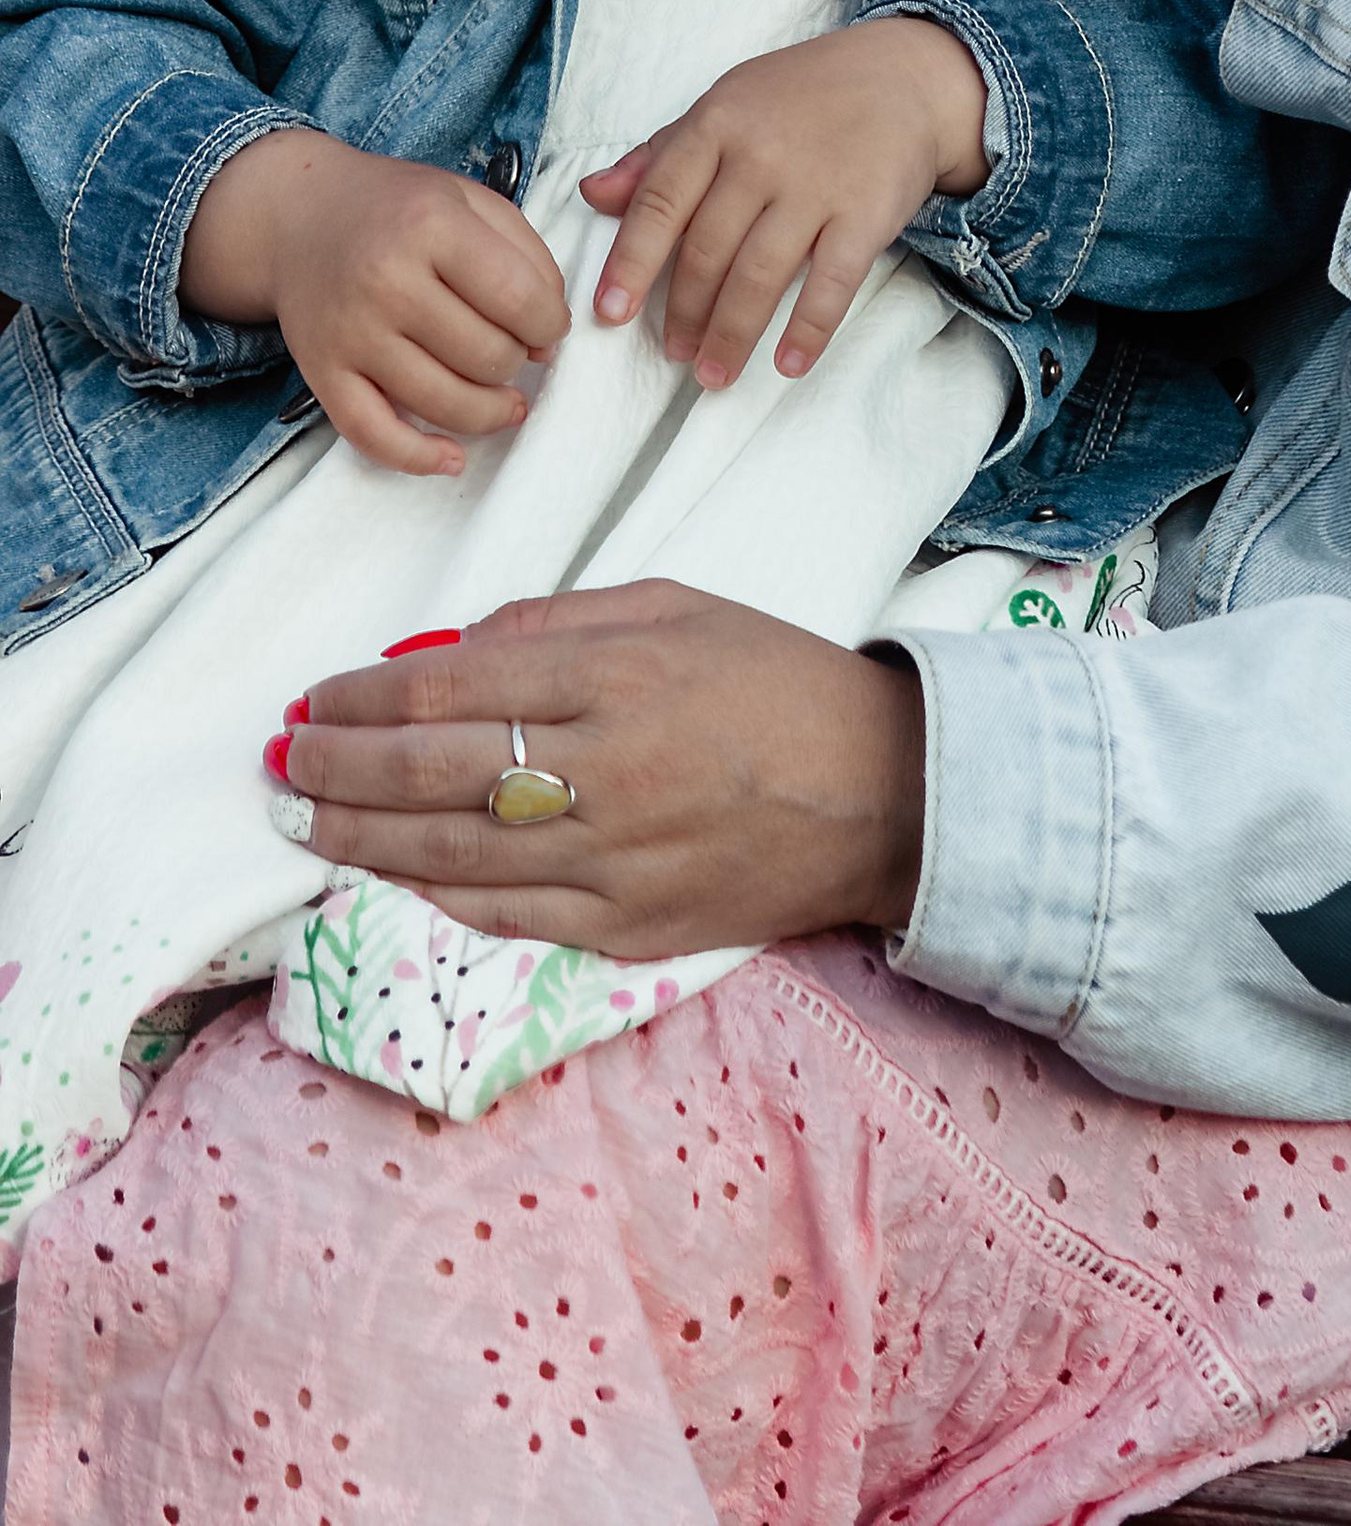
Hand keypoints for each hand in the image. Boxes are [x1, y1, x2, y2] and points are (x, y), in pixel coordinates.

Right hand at [182, 124, 568, 479]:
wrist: (300, 217)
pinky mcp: (322, 374)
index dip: (550, 324)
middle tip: (514, 348)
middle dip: (517, 361)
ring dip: (490, 413)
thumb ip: (527, 258)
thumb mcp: (472, 201)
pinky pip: (373, 435)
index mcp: (430, 226)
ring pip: (443, 403)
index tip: (548, 326)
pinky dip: (418, 458)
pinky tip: (452, 458)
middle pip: (486, 355)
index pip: (519, 298)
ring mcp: (352, 333)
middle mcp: (387, 281)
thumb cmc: (399, 208)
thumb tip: (549, 340)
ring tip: (506, 401)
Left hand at [278, 581, 927, 953]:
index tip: (317, 696)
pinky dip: (435, 892)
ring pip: (452, 852)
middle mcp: (605, 770)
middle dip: (341, 765)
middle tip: (284, 759)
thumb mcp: (679, 607)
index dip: (366, 695)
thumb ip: (561, 622)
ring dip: (362, 835)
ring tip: (308, 816)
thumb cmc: (777, 681)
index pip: (451, 689)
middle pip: (433, 773)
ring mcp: (612, 860)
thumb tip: (455, 652)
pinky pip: (505, 914)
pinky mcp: (624, 927)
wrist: (880, 794)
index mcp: (619, 677)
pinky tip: (389, 872)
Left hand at [578, 14, 992, 388]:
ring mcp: (816, 185)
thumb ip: (660, 154)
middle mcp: (762, 155)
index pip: (659, 202)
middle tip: (674, 355)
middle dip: (685, 313)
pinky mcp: (867, 213)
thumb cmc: (801, 96)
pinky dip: (808, 329)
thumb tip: (593, 195)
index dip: (631, 263)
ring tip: (713, 373)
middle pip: (708, 250)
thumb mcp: (725, 105)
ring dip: (732, 334)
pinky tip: (788, 363)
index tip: (609, 314)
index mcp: (717, 124)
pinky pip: (832, 283)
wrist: (904, 77)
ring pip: (760, 275)